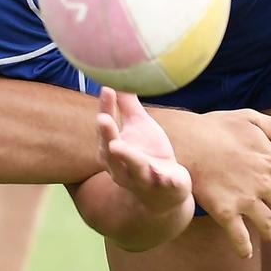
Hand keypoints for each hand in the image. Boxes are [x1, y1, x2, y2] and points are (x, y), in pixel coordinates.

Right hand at [97, 88, 190, 213]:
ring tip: (118, 145)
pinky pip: (164, 185)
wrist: (165, 194)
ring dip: (128, 158)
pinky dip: (166, 180)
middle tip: (102, 119)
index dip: (106, 108)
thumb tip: (116, 77)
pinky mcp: (164, 188)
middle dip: (107, 135)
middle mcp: (122, 167)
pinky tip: (168, 175)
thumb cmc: (148, 154)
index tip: (107, 88)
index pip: (107, 128)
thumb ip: (127, 105)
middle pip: (111, 152)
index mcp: (114, 150)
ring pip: (134, 169)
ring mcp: (143, 179)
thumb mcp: (139, 126)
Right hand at [164, 108, 270, 258]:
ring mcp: (244, 199)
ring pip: (268, 223)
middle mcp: (262, 182)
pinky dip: (245, 247)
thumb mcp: (249, 119)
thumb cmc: (215, 127)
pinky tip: (246, 253)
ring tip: (269, 233)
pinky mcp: (225, 212)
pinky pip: (240, 237)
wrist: (185, 142)